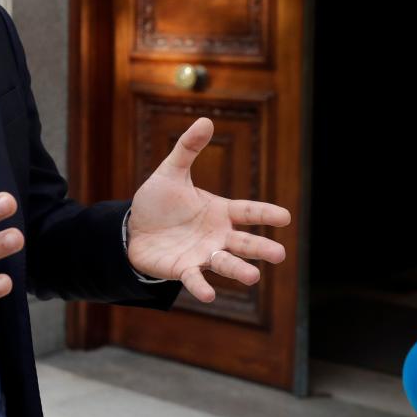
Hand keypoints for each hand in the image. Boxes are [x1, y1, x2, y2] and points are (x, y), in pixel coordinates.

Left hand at [126, 117, 289, 302]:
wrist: (132, 229)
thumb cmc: (157, 202)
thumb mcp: (171, 172)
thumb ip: (188, 149)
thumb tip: (206, 120)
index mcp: (220, 211)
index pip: (247, 211)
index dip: (265, 214)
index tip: (285, 217)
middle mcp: (217, 235)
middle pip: (244, 242)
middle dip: (260, 248)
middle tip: (280, 255)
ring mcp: (202, 254)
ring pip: (225, 263)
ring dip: (239, 270)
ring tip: (253, 278)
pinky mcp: (183, 269)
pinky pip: (195, 278)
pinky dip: (201, 286)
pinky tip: (208, 296)